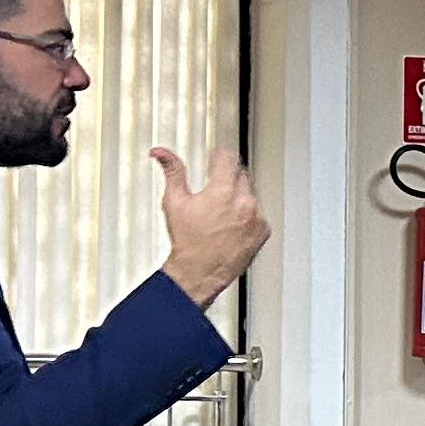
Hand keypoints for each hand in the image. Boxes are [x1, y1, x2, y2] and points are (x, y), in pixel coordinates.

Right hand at [152, 146, 269, 303]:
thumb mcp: (174, 202)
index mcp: (222, 192)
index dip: (219, 157)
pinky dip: (248, 214)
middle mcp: (243, 203)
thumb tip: (161, 152)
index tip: (215, 159)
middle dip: (227, 178)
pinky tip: (231, 224)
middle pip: (240, 174)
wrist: (199, 273)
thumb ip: (172, 172)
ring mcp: (256, 217)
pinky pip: (259, 213)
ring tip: (220, 212)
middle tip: (213, 190)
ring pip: (251, 193)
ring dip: (238, 196)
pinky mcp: (263, 231)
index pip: (228, 158)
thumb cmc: (187, 242)